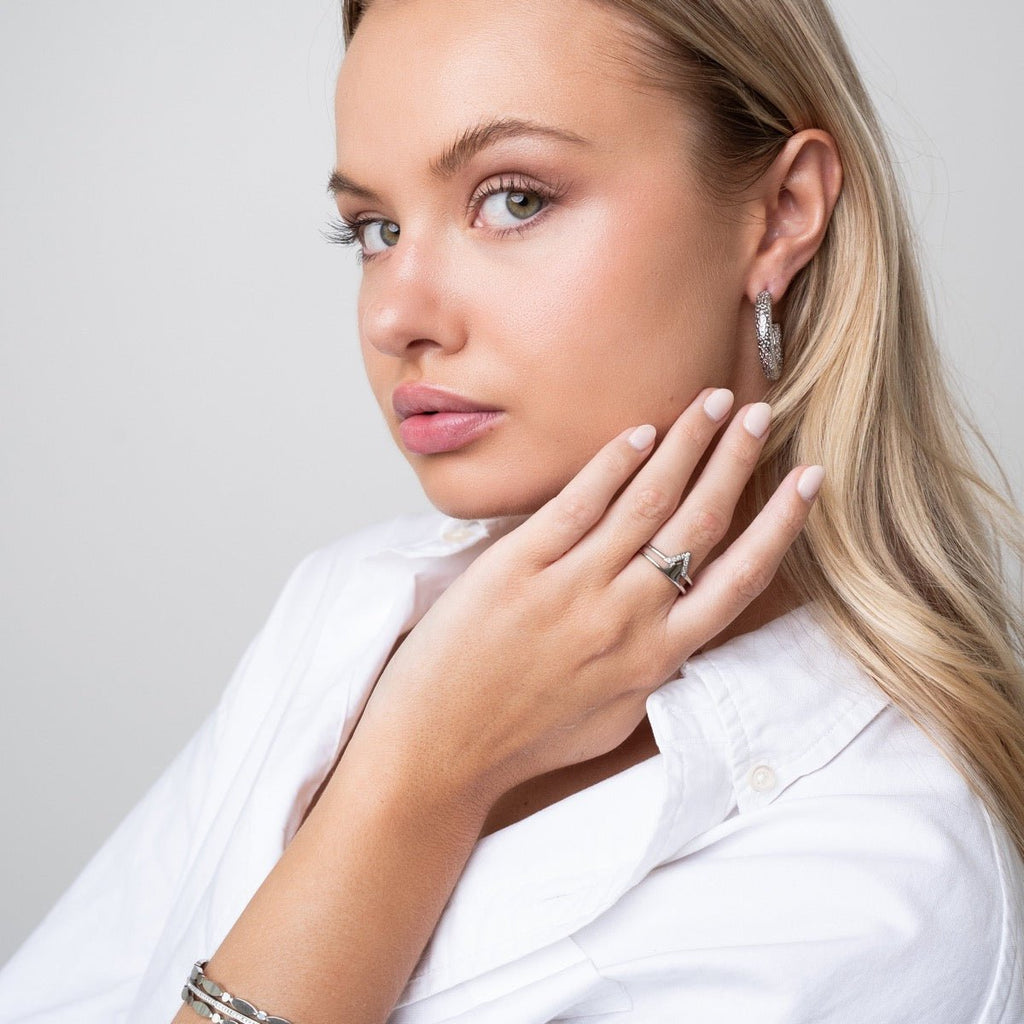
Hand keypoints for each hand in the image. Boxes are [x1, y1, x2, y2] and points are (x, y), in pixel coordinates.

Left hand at [350, 388, 822, 808]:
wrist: (439, 750)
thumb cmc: (525, 740)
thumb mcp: (613, 719)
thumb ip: (653, 670)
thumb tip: (679, 627)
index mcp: (656, 658)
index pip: (738, 578)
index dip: (780, 524)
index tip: (807, 479)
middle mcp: (626, 618)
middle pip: (699, 523)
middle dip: (736, 461)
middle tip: (759, 413)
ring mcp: (573, 587)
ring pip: (647, 501)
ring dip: (686, 445)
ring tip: (710, 402)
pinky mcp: (518, 566)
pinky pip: (578, 502)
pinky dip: (614, 463)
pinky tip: (640, 430)